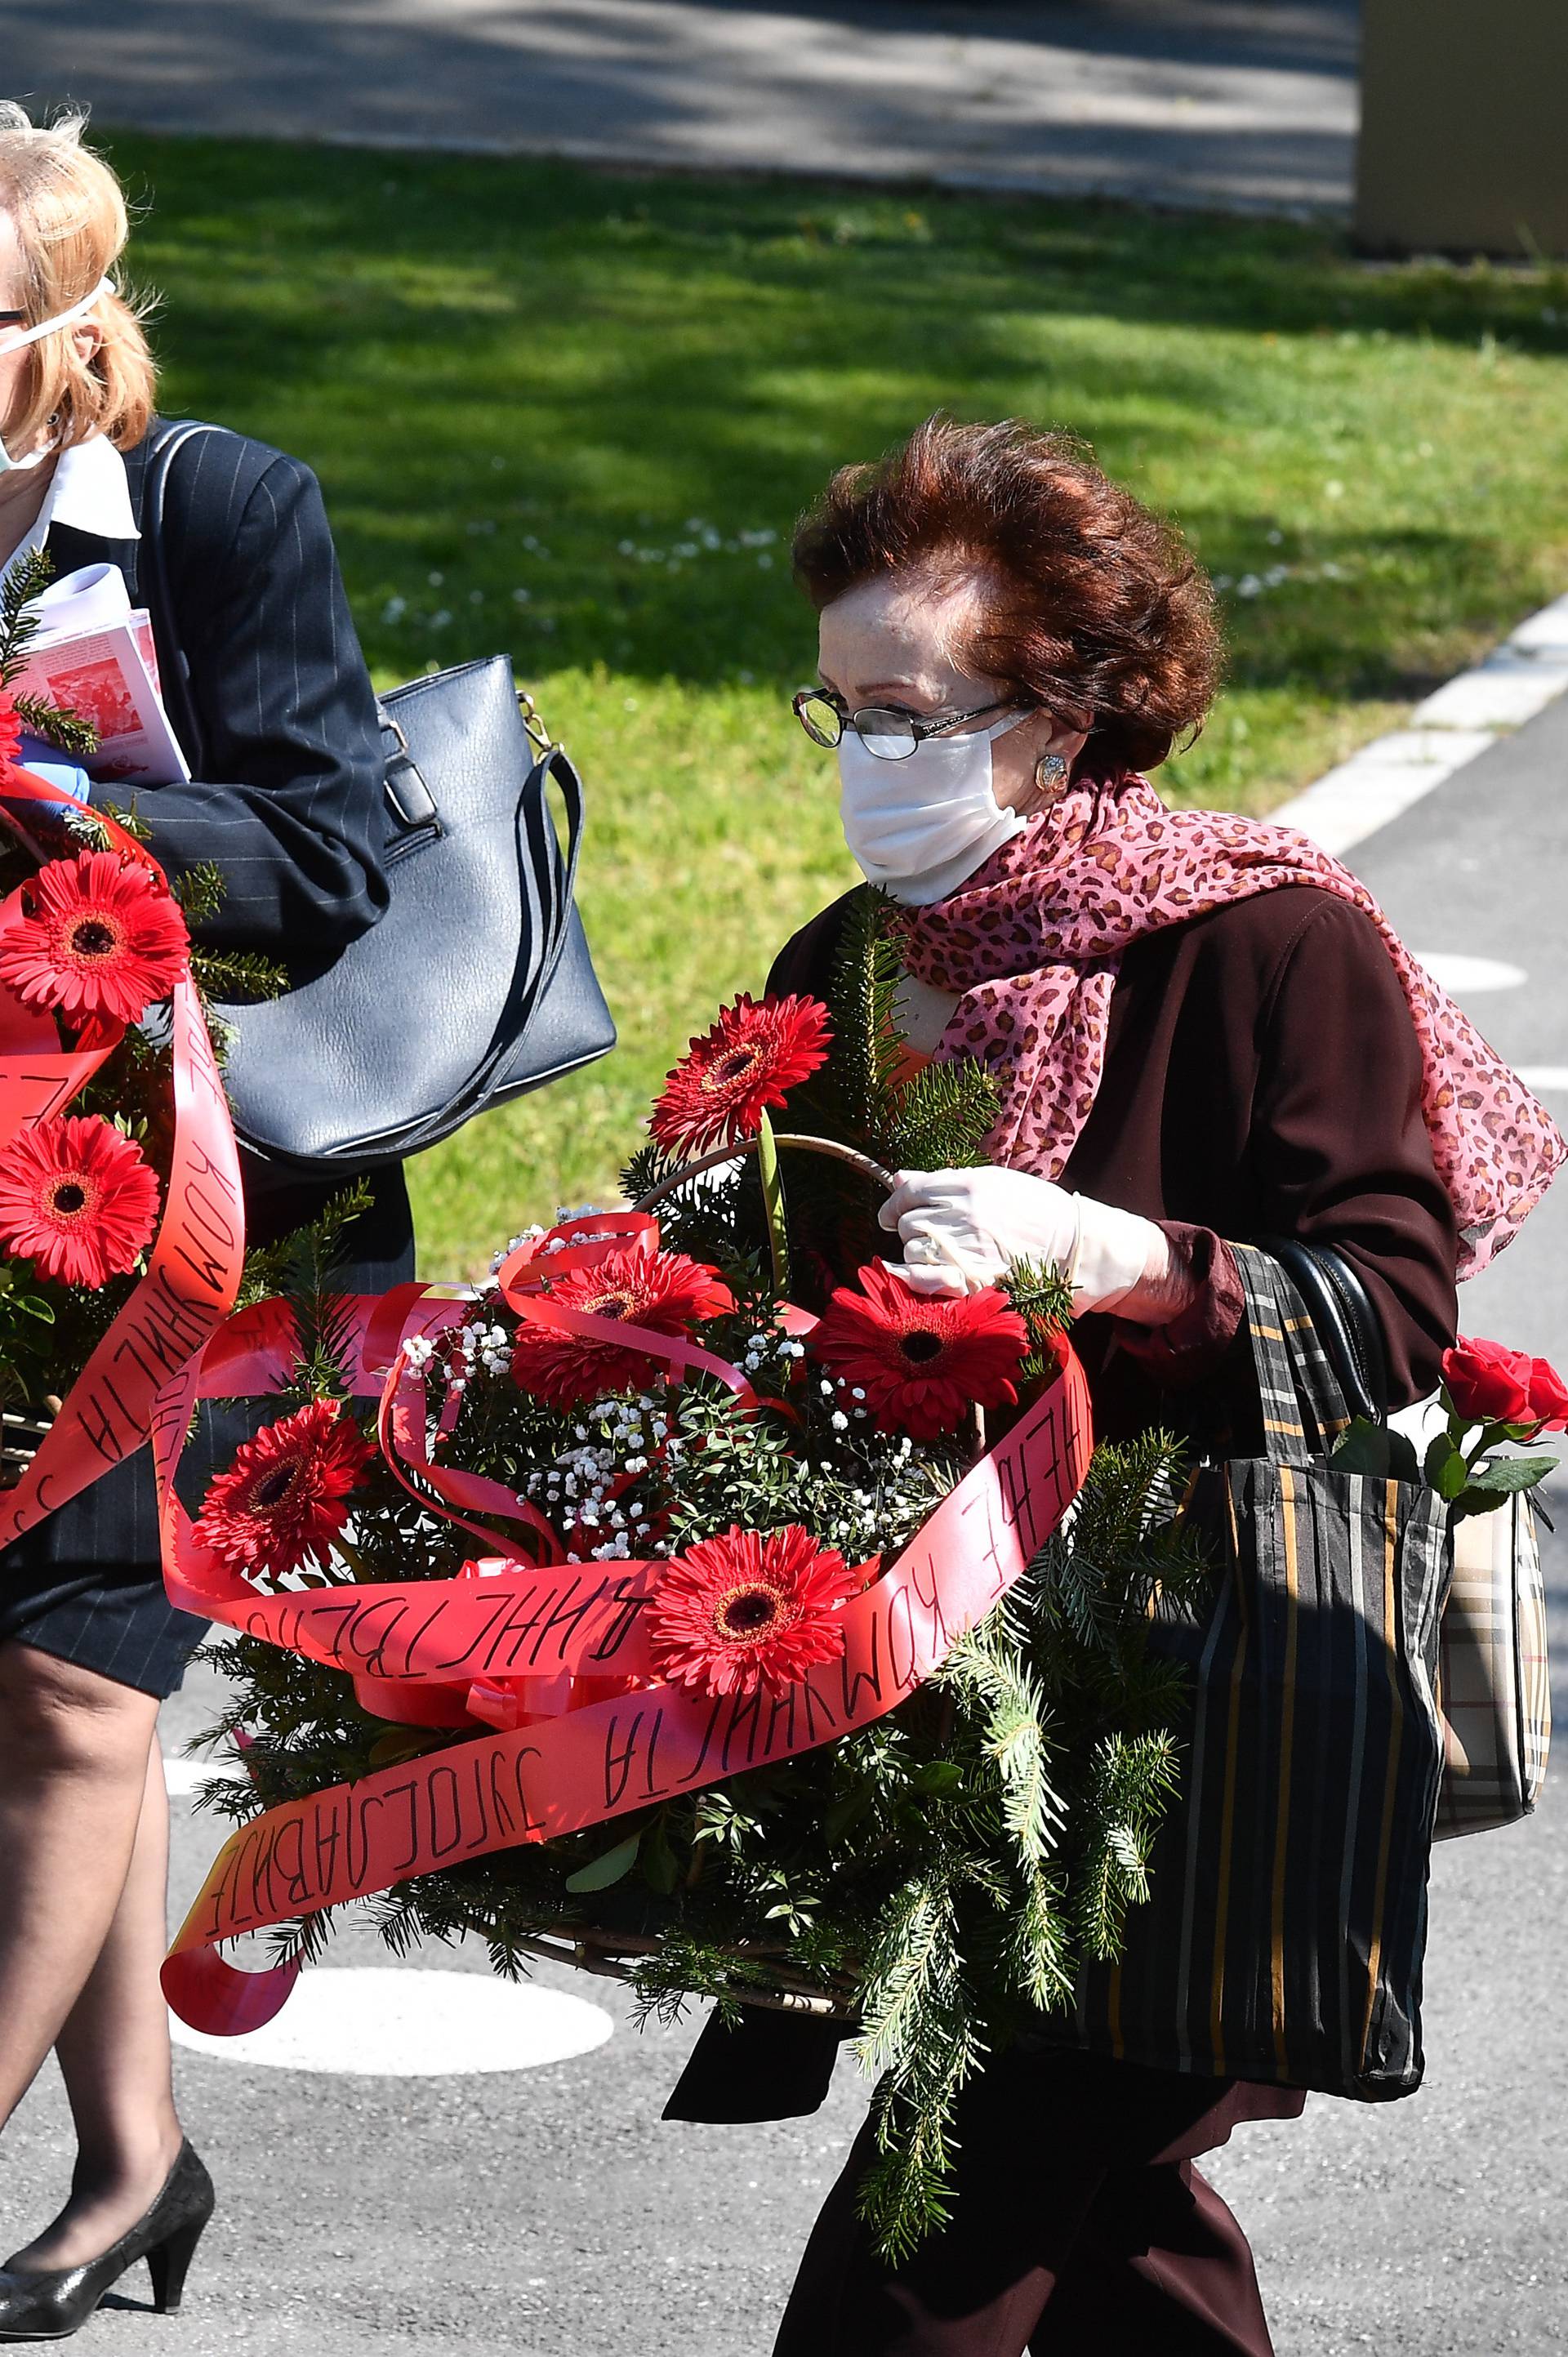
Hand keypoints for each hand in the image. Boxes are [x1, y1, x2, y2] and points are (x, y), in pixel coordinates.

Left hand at [879, 1165, 1174, 1317]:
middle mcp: (964, 1214)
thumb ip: (944, 1181)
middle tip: (925, 1236)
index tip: (891, 1213)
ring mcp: (967, 1247)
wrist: (1076, 1246)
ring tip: (937, 1254)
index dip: (895, 1203)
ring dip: (916, 1253)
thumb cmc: (1037, 1211)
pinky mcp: (973, 1278)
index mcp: (969, 1185)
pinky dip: (910, 1276)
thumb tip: (898, 1179)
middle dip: (909, 1229)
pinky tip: (908, 1274)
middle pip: (909, 1221)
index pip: (912, 1191)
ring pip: (913, 1249)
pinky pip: (923, 1278)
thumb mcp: (994, 1183)